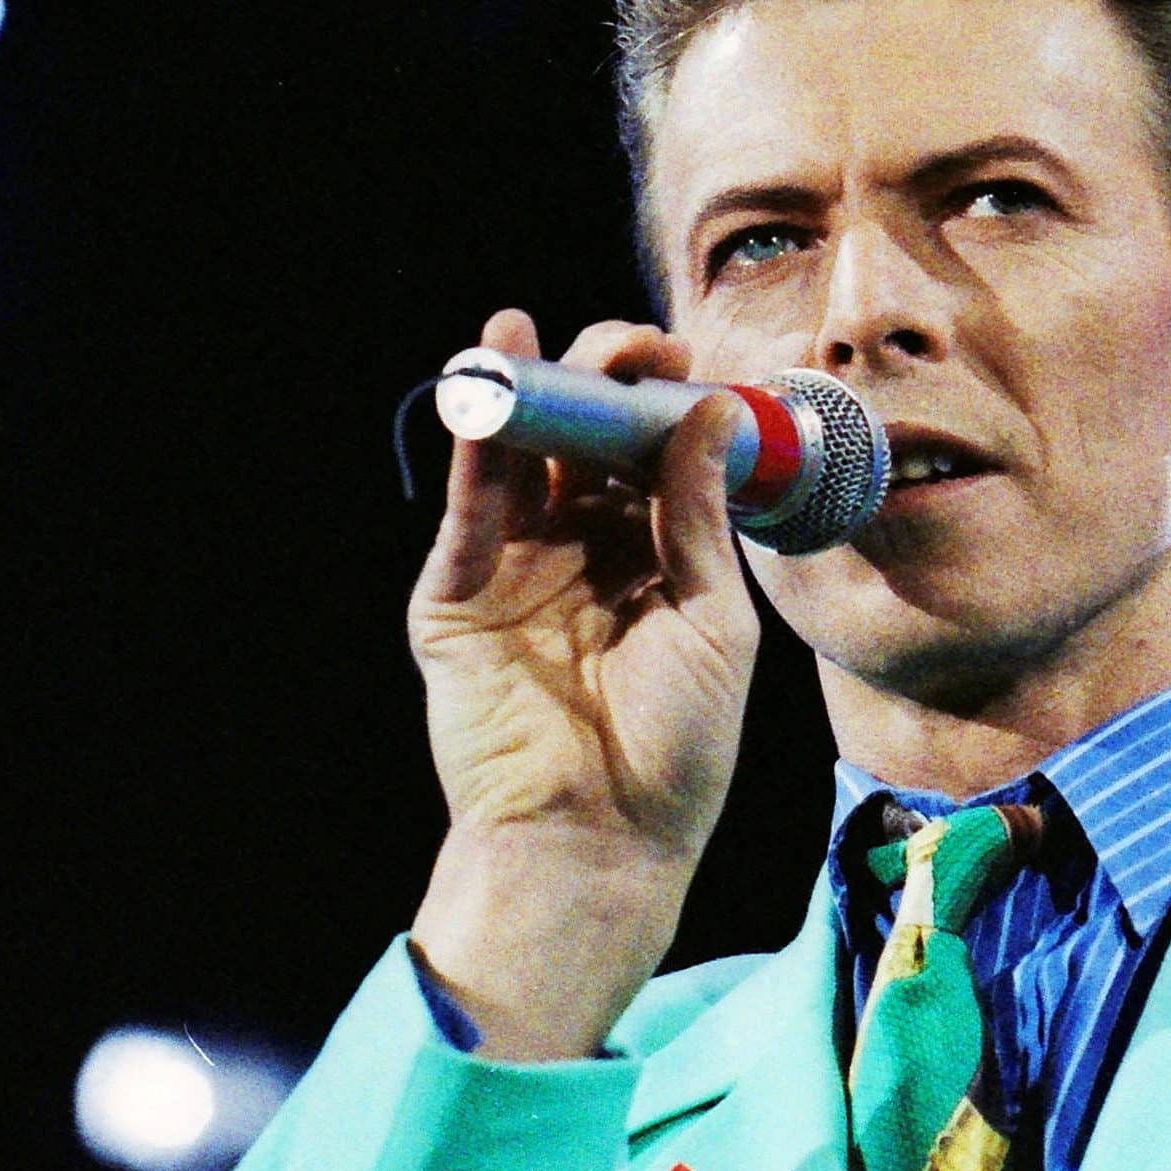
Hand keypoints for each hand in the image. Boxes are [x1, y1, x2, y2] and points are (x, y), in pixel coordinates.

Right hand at [405, 309, 760, 1056]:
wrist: (601, 839)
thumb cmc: (675, 747)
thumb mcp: (712, 620)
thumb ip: (700, 518)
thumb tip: (712, 413)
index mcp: (652, 555)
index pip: (649, 454)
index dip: (660, 401)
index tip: (685, 360)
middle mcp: (581, 551)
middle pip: (583, 442)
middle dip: (602, 382)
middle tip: (632, 348)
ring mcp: (515, 569)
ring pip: (520, 462)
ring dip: (528, 392)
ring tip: (532, 331)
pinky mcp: (458, 598)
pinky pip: (472, 512)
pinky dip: (477, 448)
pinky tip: (490, 387)